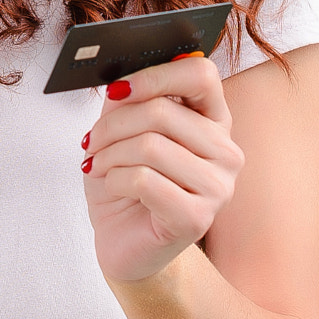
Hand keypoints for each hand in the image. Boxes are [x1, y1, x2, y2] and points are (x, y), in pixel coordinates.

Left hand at [80, 53, 242, 284]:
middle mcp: (226, 151)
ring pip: (150, 146)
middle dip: (113, 125)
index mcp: (214, 121)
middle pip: (162, 111)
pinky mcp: (198, 218)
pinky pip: (143, 180)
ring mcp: (218, 187)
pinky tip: (113, 187)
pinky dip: (115, 180)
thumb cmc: (126, 186)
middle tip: (92, 142)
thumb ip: (127, 101)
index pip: (201, 75)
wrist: (124, 243)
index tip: (117, 90)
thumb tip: (121, 77)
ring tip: (99, 166)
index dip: (155, 76)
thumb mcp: (121, 133)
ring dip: (110, 155)